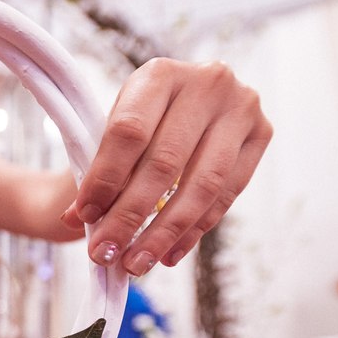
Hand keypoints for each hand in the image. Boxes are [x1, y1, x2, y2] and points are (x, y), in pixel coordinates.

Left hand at [63, 59, 272, 274]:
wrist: (185, 103)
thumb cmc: (140, 122)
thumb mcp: (111, 133)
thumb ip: (95, 171)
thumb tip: (76, 219)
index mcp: (159, 74)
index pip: (129, 132)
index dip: (105, 178)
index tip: (85, 216)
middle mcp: (206, 82)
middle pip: (165, 163)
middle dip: (131, 216)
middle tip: (106, 252)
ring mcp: (240, 108)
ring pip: (201, 185)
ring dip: (165, 233)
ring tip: (136, 263)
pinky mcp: (261, 134)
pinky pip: (226, 194)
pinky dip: (194, 230)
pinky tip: (168, 254)